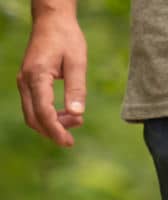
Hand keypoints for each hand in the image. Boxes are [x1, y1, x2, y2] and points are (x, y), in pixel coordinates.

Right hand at [17, 12, 87, 147]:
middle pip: (34, 118)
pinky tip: (68, 114)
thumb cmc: (66, 39)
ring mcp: (25, 82)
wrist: (52, 21)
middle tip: (72, 140)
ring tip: (76, 121)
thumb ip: (77, 89)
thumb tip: (77, 114)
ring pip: (32, 115)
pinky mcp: (29, 82)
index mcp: (37, 76)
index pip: (43, 112)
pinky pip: (34, 107)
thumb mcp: (77, 63)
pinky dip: (49, 116)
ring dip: (52, 125)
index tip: (69, 143)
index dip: (55, 131)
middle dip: (53, 132)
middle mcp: (25, 80)